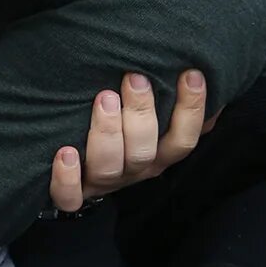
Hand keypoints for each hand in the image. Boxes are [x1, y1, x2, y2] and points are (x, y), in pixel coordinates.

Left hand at [48, 70, 206, 210]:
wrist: (81, 172)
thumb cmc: (122, 128)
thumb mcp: (152, 115)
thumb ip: (171, 96)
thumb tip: (199, 69)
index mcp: (158, 154)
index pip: (183, 139)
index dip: (192, 110)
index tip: (190, 75)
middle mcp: (134, 170)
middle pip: (144, 152)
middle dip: (141, 115)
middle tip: (135, 78)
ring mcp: (104, 183)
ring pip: (109, 167)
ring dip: (107, 133)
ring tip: (104, 99)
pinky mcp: (72, 195)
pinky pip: (70, 197)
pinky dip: (67, 178)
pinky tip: (66, 152)